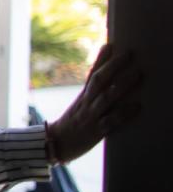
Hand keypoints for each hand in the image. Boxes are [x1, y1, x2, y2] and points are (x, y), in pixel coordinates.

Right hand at [46, 44, 141, 163]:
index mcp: (82, 97)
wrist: (54, 145)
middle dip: (114, 66)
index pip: (91, 74)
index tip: (110, 45)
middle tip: (129, 54)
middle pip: (100, 81)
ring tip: (138, 74)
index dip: (101, 60)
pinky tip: (137, 105)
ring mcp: (91, 117)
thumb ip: (93, 94)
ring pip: (106, 97)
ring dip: (122, 85)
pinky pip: (111, 121)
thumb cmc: (71, 125)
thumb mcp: (79, 106)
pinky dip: (124, 113)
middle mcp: (86, 104)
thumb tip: (106, 81)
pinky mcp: (96, 132)